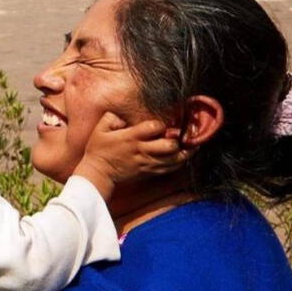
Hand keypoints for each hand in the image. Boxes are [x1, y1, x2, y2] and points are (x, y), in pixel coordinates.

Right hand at [73, 112, 189, 200]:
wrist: (98, 174)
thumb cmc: (98, 150)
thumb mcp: (99, 129)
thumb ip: (111, 117)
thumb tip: (124, 116)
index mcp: (131, 137)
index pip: (154, 127)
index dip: (163, 123)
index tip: (164, 122)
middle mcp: (142, 150)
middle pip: (169, 146)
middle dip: (179, 138)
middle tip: (184, 132)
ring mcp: (147, 163)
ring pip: (173, 159)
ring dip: (185, 151)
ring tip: (193, 143)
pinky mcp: (149, 172)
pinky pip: (169, 168)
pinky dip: (180, 162)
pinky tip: (185, 155)